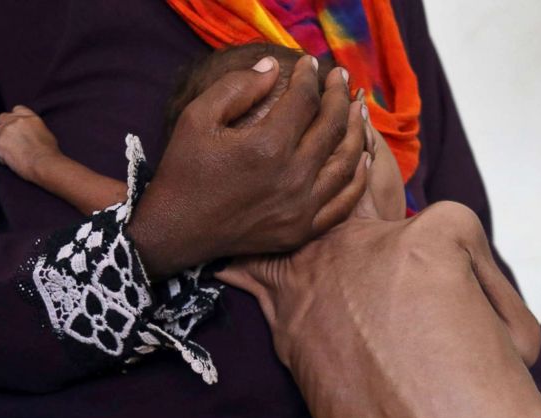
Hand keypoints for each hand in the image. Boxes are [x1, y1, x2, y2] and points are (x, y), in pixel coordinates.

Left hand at [0, 105, 61, 182]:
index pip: (17, 109)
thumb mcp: (45, 133)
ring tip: (9, 152)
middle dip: (5, 127)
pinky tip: (11, 162)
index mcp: (29, 117)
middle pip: (2, 118)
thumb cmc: (49, 153)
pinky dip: (0, 156)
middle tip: (12, 141)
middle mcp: (15, 120)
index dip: (16, 119)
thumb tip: (28, 133)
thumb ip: (32, 128)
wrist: (45, 164)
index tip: (18, 127)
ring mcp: (5, 131)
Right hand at [129, 55, 368, 279]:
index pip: (304, 101)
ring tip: (357, 109)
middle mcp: (292, 178)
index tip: (310, 63)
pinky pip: (344, 202)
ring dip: (356, 131)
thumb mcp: (197, 118)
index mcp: (267, 147)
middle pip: (332, 127)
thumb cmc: (184, 171)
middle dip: (339, 95)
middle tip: (341, 77)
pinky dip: (358, 177)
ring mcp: (301, 208)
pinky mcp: (302, 230)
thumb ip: (237, 87)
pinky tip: (363, 157)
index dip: (310, 77)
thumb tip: (274, 67)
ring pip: (347, 162)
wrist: (177, 231)